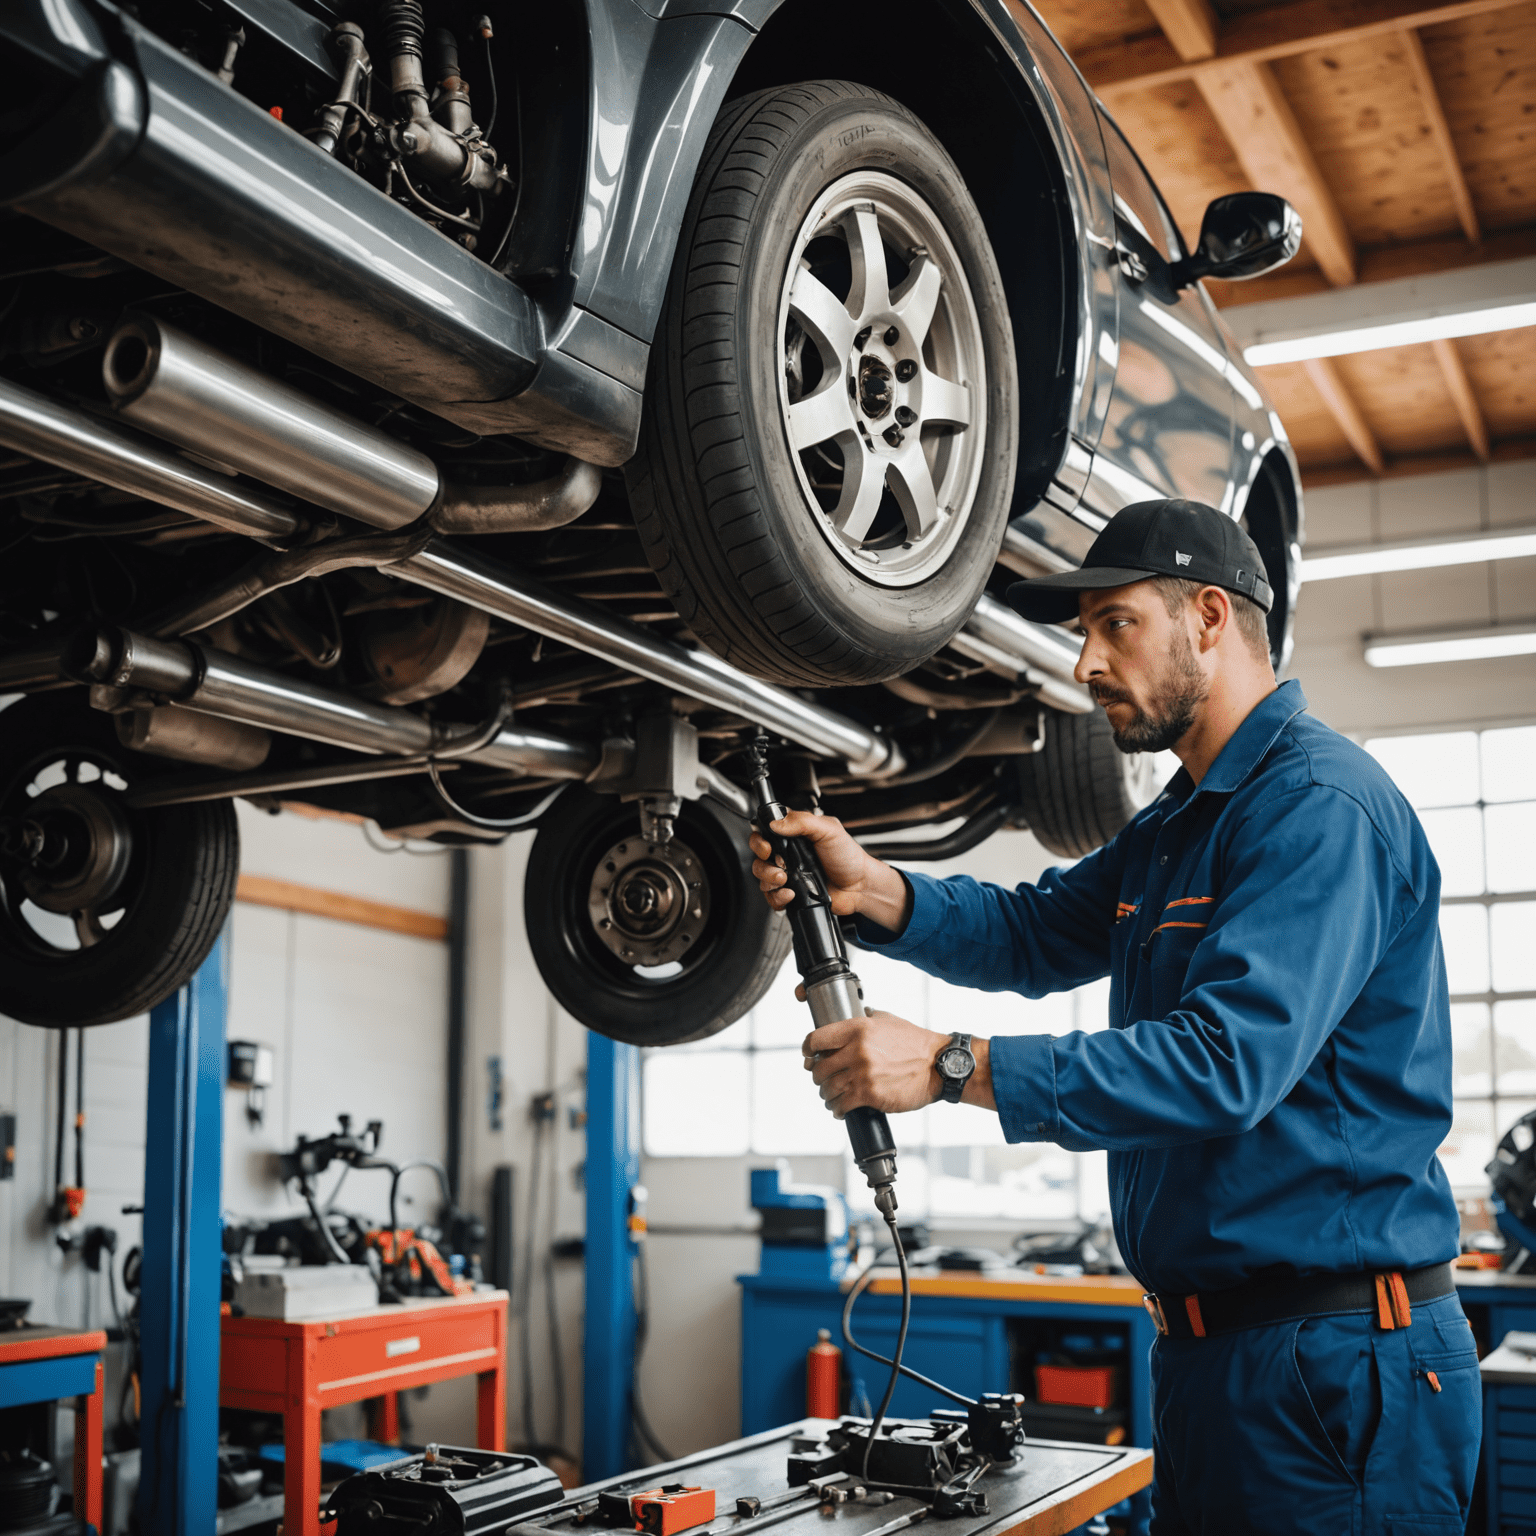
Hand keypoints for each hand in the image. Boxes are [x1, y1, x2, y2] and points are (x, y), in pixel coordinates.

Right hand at [749, 810, 909, 928]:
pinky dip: (777, 897)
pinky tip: (791, 894)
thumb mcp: (829, 830)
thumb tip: (776, 822)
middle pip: (759, 855)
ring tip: (785, 879)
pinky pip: (771, 897)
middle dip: (762, 861)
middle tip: (778, 863)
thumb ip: (802, 821)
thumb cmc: (849, 858)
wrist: (859, 887)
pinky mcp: (791, 893)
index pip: (766, 831)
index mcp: (795, 835)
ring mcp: (789, 874)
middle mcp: (789, 854)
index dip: (760, 838)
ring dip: (769, 879)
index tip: (768, 845)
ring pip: (761, 877)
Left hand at [802, 1011, 949, 1116]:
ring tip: (831, 1096)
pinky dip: (837, 1109)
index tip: (809, 1056)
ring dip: (827, 1094)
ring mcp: (862, 1074)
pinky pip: (841, 1104)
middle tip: (823, 1079)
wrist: (938, 1065)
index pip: (816, 1038)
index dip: (808, 1049)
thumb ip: (866, 1018)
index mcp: (857, 1029)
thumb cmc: (915, 1042)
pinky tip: (839, 1109)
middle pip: (819, 1067)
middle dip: (818, 1075)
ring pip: (828, 1088)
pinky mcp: (870, 1094)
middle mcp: (857, 1050)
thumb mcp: (887, 1020)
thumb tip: (854, 1017)